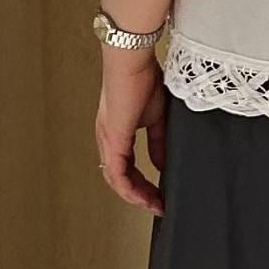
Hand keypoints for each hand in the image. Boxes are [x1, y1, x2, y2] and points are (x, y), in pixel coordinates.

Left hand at [95, 48, 167, 216]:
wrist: (132, 61)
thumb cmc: (142, 78)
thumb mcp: (156, 118)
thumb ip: (158, 143)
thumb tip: (161, 163)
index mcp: (116, 133)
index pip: (126, 168)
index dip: (142, 185)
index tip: (158, 196)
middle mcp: (107, 139)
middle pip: (120, 178)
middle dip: (140, 196)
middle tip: (158, 206)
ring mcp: (107, 140)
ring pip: (116, 180)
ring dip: (136, 196)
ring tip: (154, 206)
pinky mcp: (112, 140)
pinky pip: (117, 174)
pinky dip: (130, 189)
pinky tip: (145, 197)